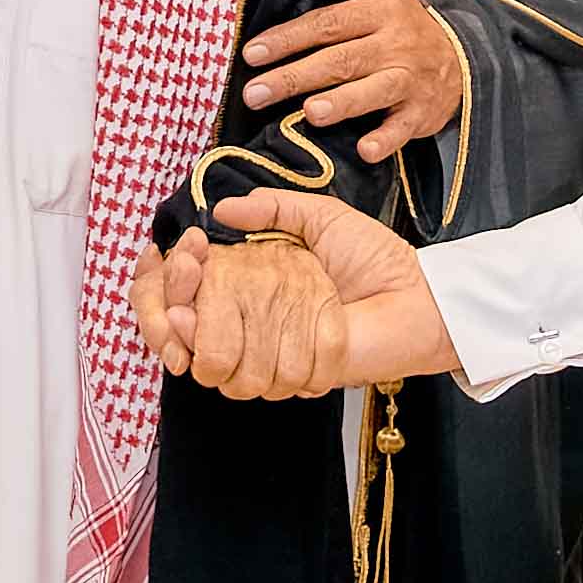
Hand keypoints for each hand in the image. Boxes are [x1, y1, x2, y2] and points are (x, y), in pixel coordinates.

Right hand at [132, 188, 459, 397]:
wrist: (416, 300)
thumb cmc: (376, 258)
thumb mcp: (322, 216)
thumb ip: (274, 205)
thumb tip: (224, 207)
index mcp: (247, 279)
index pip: (179, 289)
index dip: (165, 277)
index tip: (184, 250)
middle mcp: (244, 320)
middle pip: (172, 328)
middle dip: (167, 302)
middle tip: (191, 267)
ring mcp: (260, 352)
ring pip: (203, 353)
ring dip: (218, 320)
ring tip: (250, 289)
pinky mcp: (282, 376)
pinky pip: (243, 372)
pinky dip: (259, 343)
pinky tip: (281, 321)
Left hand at [237, 0, 468, 162]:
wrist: (464, 58)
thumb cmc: (410, 27)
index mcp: (379, 13)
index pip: (327, 24)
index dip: (289, 37)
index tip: (253, 52)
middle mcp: (393, 46)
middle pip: (340, 60)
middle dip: (295, 77)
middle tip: (256, 93)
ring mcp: (408, 81)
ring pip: (372, 92)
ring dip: (342, 103)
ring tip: (310, 113)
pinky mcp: (421, 113)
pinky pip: (403, 128)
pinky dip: (386, 140)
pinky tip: (365, 149)